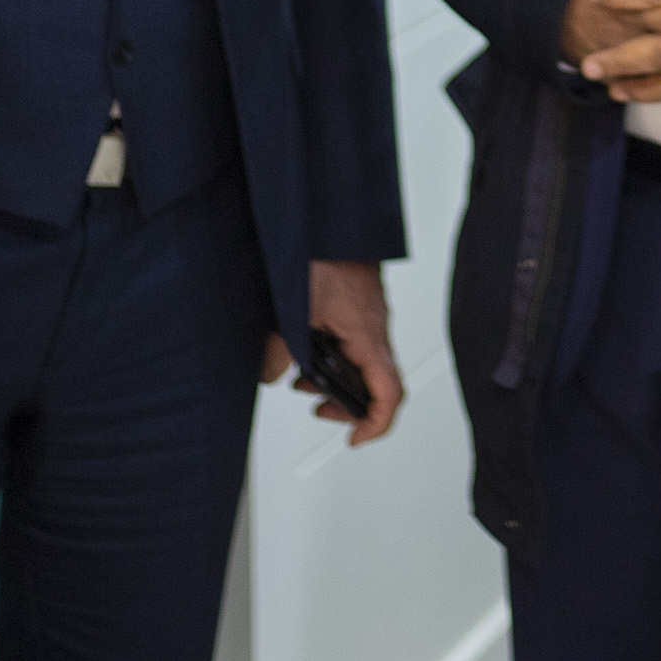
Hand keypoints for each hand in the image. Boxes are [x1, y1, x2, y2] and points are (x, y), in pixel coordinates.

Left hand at [263, 260, 403, 445]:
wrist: (334, 222)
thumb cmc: (326, 253)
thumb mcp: (295, 308)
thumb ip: (281, 348)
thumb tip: (271, 375)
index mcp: (368, 337)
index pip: (389, 393)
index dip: (375, 424)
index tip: (354, 438)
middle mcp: (375, 330)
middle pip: (377, 384)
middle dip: (348, 405)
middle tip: (321, 410)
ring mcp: (370, 318)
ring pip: (364, 362)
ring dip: (337, 378)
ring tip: (304, 381)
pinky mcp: (360, 306)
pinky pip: (356, 342)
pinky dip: (334, 355)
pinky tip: (308, 347)